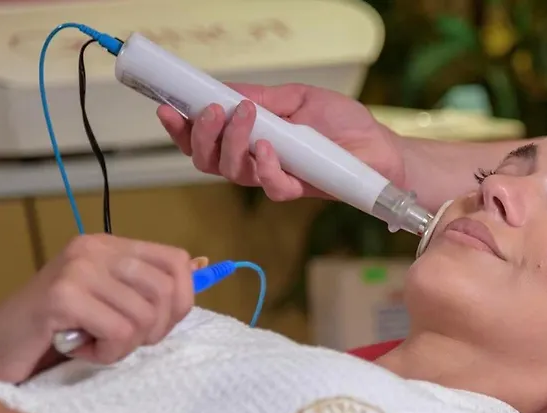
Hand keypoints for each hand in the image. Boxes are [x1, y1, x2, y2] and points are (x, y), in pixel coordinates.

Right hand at [0, 234, 194, 383]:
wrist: (0, 345)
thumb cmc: (60, 328)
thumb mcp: (112, 301)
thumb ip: (150, 287)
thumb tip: (204, 268)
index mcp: (111, 245)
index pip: (177, 261)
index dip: (182, 300)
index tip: (158, 325)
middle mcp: (95, 248)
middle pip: (166, 290)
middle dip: (155, 329)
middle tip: (124, 340)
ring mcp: (78, 269)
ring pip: (144, 315)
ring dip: (126, 345)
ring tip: (96, 343)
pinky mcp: (63, 297)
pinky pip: (119, 331)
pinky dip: (107, 353)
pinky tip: (82, 350)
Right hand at [157, 83, 404, 200]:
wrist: (379, 148)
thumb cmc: (342, 123)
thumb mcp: (299, 98)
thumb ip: (264, 98)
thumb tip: (226, 90)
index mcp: (250, 136)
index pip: (206, 138)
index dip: (182, 128)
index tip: (167, 107)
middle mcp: (254, 159)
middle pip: (207, 160)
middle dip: (201, 135)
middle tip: (212, 111)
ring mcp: (273, 176)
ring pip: (231, 172)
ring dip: (231, 143)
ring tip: (245, 117)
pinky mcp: (296, 189)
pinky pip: (270, 186)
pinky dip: (264, 166)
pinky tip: (269, 148)